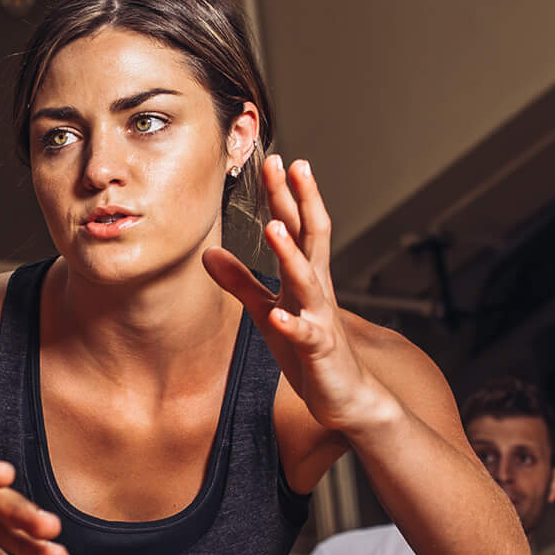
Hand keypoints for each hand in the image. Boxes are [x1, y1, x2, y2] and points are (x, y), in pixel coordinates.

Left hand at [202, 156, 390, 434]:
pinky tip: (277, 317)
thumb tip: (209, 252)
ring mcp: (321, 319)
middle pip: (310, 237)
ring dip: (290, 253)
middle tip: (290, 164)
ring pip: (308, 279)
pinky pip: (306, 335)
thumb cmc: (308, 352)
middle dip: (299, 201)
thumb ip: (240, 281)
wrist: (345, 396)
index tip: (276, 159)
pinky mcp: (321, 350)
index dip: (287, 194)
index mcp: (305, 277)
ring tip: (273, 226)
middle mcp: (317, 290)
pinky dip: (292, 325)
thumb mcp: (266, 310)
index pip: (297, 226)